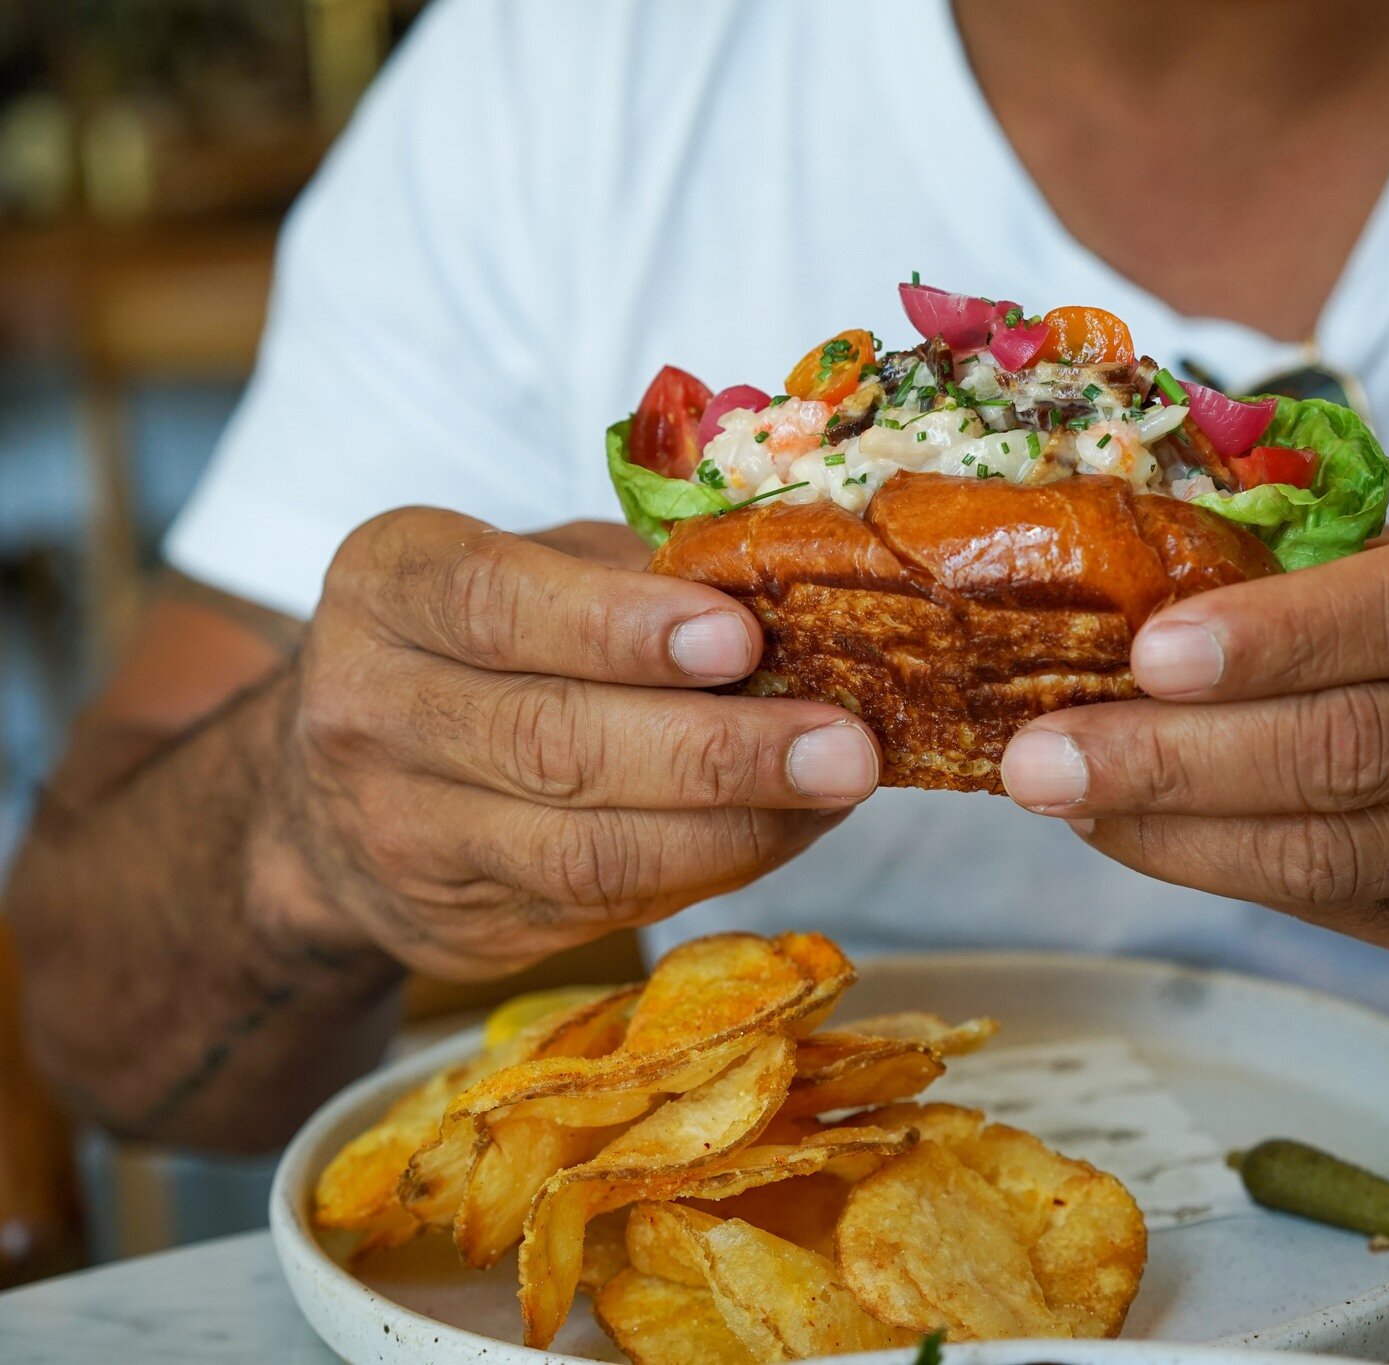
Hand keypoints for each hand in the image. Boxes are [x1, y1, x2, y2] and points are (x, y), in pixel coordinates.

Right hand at [259, 508, 879, 979]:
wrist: (340, 796)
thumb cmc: (487, 646)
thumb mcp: (537, 568)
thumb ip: (645, 573)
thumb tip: (803, 597)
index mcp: (390, 585)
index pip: (496, 603)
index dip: (622, 627)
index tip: (738, 637)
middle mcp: (371, 710)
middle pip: (554, 742)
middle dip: (717, 750)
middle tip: (843, 744)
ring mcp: (405, 834)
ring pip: (584, 849)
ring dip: (734, 826)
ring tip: (838, 790)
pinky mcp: (462, 927)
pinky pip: (609, 905)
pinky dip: (718, 866)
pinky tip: (789, 828)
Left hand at [999, 504, 1388, 1017]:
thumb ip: (1388, 574)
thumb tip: (1180, 581)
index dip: (1278, 637)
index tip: (1147, 654)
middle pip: (1358, 749)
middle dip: (1177, 760)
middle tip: (1039, 756)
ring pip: (1343, 854)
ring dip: (1181, 835)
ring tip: (1068, 804)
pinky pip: (1359, 911)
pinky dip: (1239, 877)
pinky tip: (1153, 846)